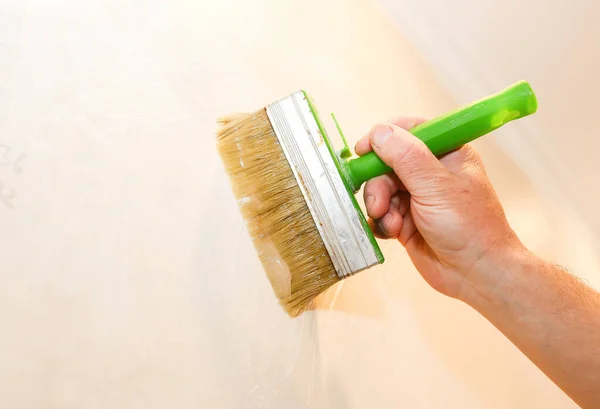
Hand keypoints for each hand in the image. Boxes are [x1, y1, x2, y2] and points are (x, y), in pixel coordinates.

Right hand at [354, 117, 524, 299]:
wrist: (476, 274)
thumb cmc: (468, 226)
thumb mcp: (435, 185)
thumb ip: (405, 156)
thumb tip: (379, 131)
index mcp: (447, 153)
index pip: (410, 131)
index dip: (384, 138)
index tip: (363, 150)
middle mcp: (430, 172)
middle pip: (387, 163)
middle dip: (378, 183)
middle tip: (379, 203)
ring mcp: (417, 197)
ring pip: (380, 189)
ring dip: (380, 206)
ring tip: (391, 223)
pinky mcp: (406, 220)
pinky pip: (381, 212)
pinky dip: (382, 221)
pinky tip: (393, 232)